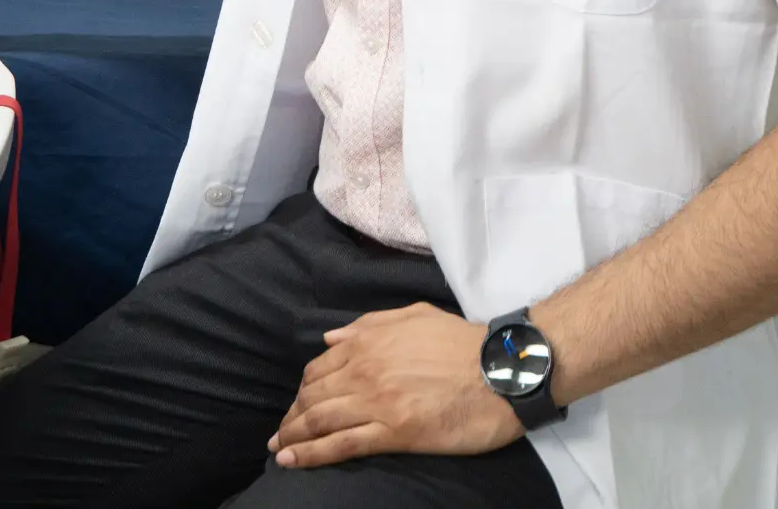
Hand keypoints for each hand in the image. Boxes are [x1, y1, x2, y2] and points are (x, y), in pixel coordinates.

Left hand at [269, 304, 520, 469]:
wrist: (499, 369)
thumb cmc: (460, 342)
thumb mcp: (413, 315)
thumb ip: (368, 325)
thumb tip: (331, 337)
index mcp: (367, 341)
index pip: (319, 368)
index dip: (303, 390)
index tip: (296, 405)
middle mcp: (365, 370)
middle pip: (313, 396)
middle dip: (291, 416)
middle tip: (280, 433)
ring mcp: (377, 402)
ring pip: (320, 420)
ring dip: (292, 436)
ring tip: (278, 450)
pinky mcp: (394, 433)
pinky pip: (342, 445)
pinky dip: (311, 454)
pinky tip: (292, 462)